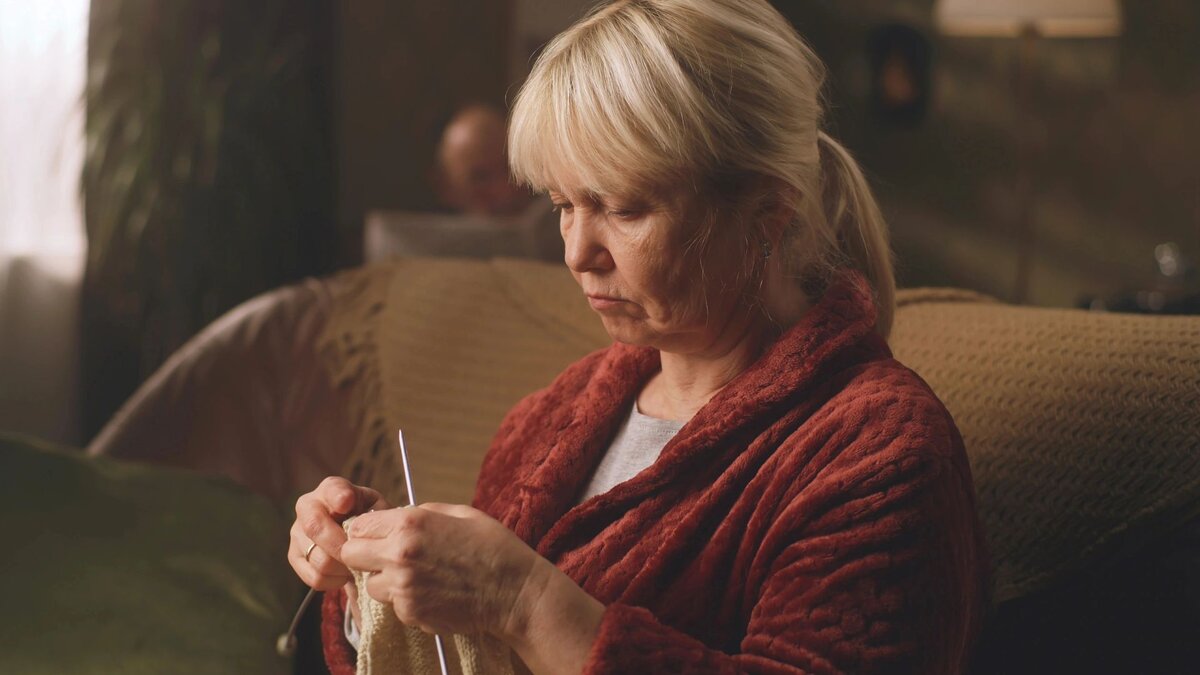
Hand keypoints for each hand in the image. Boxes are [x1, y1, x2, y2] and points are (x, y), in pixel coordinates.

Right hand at [289, 476, 389, 590]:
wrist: (361, 539)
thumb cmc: (372, 522)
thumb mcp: (379, 511)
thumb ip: (373, 514)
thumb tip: (360, 527)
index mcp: (332, 489)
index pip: (331, 489)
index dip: (338, 497)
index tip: (347, 503)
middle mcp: (308, 506)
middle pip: (315, 527)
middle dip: (341, 546)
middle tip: (360, 555)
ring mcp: (298, 531)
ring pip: (318, 557)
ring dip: (343, 568)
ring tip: (357, 565)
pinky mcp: (295, 556)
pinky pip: (314, 576)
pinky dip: (334, 581)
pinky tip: (345, 574)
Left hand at [339, 503, 544, 639]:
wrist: (515, 592)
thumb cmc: (493, 547)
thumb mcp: (458, 513)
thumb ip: (420, 512)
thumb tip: (396, 516)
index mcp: (411, 523)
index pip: (359, 525)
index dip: (366, 530)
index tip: (378, 534)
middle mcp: (400, 555)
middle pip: (351, 555)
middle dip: (364, 555)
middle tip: (387, 556)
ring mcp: (404, 588)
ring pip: (370, 584)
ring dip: (384, 580)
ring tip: (416, 576)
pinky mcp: (411, 613)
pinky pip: (393, 606)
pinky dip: (405, 600)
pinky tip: (432, 592)